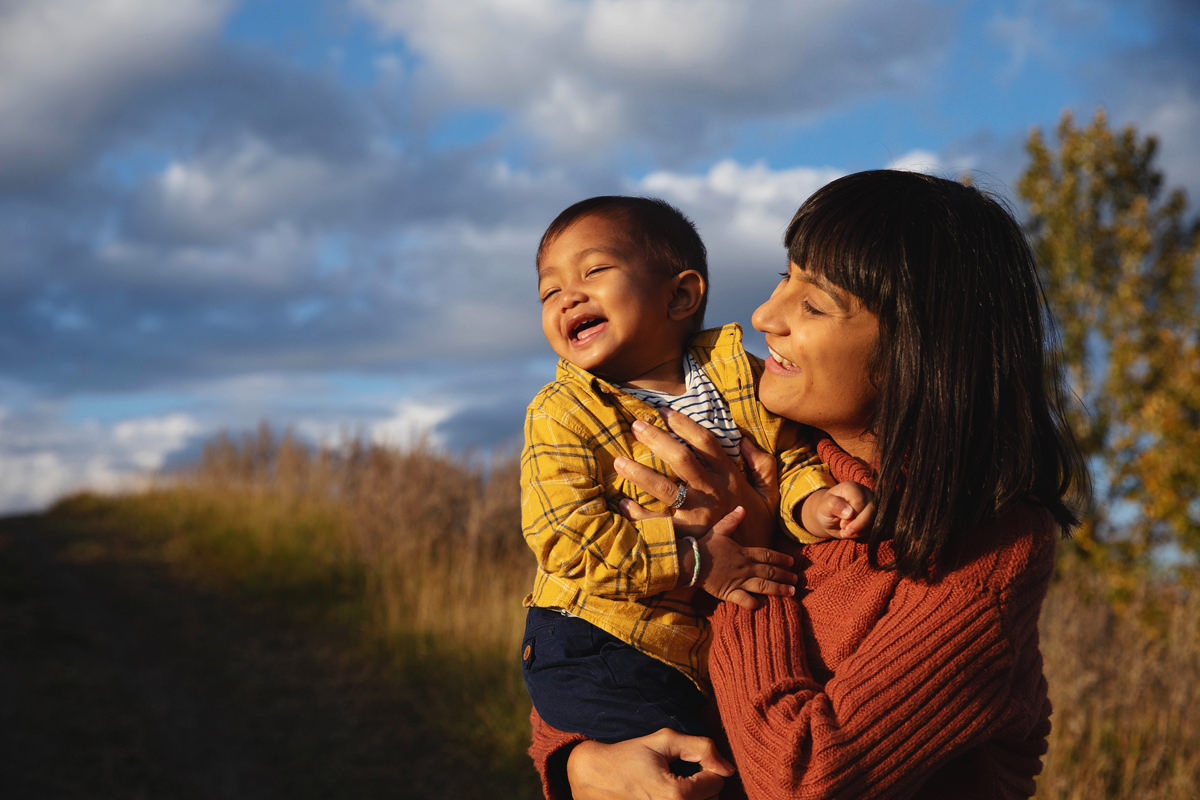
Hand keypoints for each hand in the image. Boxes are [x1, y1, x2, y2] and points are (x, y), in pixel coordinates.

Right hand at [566, 728, 734, 799]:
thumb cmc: (628, 756)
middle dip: (701, 785)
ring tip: (672, 787)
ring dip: (693, 797)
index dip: (706, 767)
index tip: (686, 762)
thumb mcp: (664, 741)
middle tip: (677, 774)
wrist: (593, 777)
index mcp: (677, 796)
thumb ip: (702, 748)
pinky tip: (666, 796)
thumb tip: (729, 768)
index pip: (717, 782)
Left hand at [614, 409, 779, 546]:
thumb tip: (743, 440)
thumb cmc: (758, 525)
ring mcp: (699, 514)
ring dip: (640, 474)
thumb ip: (762, 464)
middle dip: (657, 439)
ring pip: (666, 489)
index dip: (685, 423)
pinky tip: (624, 504)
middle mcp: (712, 491)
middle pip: (682, 459)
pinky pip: (659, 523)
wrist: (756, 566)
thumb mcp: (769, 492)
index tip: (664, 411)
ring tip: (618, 461)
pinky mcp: (688, 535)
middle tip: (636, 425)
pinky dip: (639, 514)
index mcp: (728, 476)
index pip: (706, 442)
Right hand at [697, 506, 796, 609]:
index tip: (792, 562)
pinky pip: (744, 599)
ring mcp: (738, 580)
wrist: (689, 561)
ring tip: (791, 592)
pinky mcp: (729, 592)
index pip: (768, 555)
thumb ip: (732, 520)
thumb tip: (742, 508)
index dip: (781, 558)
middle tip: (797, 580)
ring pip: (763, 586)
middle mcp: (745, 567)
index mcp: (744, 552)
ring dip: (778, 589)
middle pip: (770, 571)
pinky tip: (762, 605)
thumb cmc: (704, 546)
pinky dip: (753, 603)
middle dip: (785, 575)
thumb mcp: (719, 530)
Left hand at [801, 481, 875, 539]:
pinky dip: (866, 533)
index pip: (859, 501)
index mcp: (852, 488)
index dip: (852, 516)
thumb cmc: (826, 509)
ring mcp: (874, 504)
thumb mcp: (825, 507)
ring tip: (847, 532)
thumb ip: (834, 506)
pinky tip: (854, 533)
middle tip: (844, 532)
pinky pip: (878, 527)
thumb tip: (849, 513)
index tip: (842, 524)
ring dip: (861, 531)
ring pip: (876, 519)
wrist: (830, 517)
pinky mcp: (877, 515)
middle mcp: (866, 493)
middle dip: (859, 525)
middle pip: (872, 510)